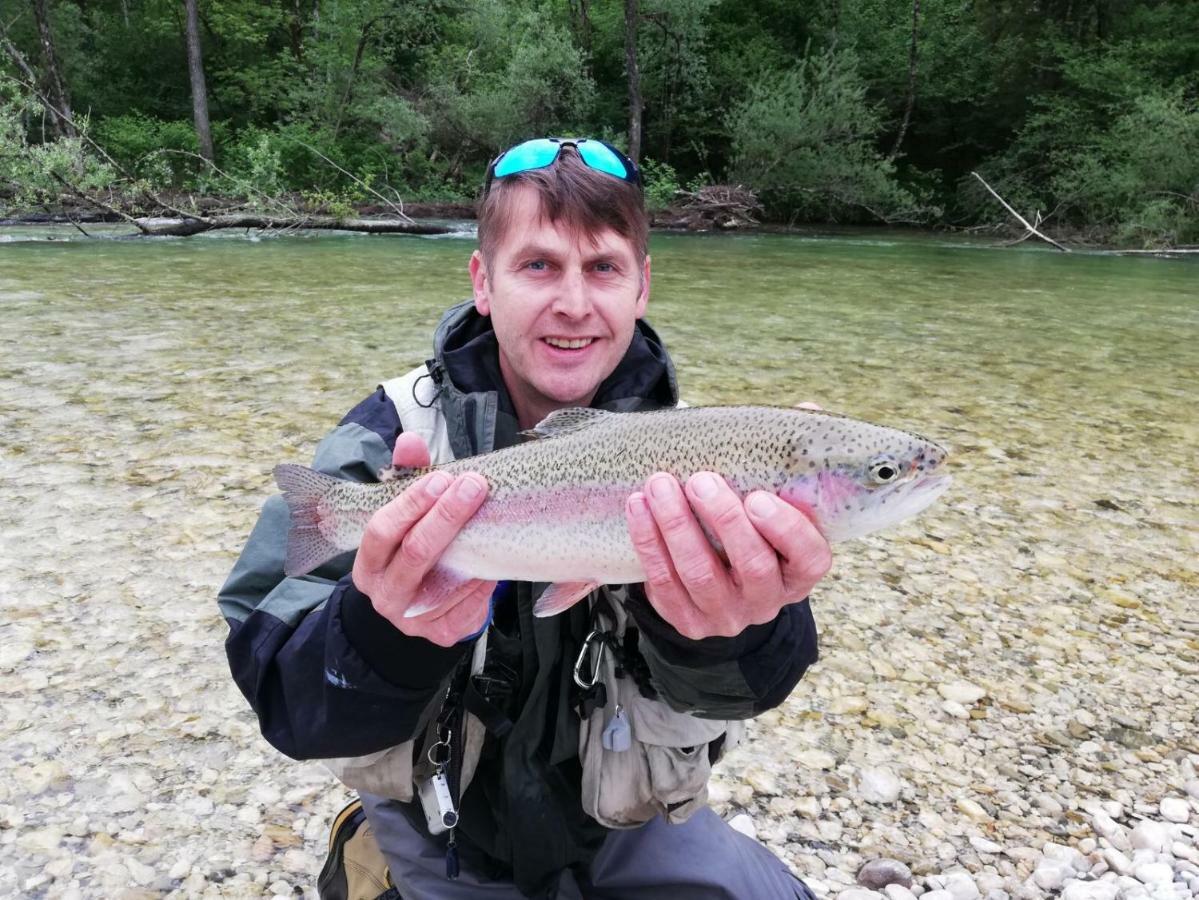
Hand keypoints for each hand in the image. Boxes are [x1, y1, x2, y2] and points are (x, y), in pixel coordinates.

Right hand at [351, 433, 495, 646]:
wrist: (415, 609)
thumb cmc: (411, 549)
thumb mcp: (404, 516)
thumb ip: (407, 477)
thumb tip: (410, 441)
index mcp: (368, 563)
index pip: (381, 529)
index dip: (411, 503)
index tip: (443, 478)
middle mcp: (384, 595)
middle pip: (415, 554)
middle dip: (447, 517)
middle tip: (475, 486)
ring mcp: (411, 620)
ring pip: (446, 581)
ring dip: (474, 550)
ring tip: (491, 518)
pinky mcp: (440, 635)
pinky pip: (468, 607)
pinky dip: (484, 583)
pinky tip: (494, 563)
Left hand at [625, 471, 830, 639]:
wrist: (719, 578)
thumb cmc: (749, 527)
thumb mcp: (774, 509)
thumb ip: (780, 475)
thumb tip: (787, 420)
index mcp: (799, 572)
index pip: (808, 558)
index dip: (785, 529)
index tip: (757, 497)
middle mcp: (767, 600)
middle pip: (753, 566)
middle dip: (724, 519)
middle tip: (700, 481)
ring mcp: (727, 615)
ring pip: (700, 575)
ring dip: (677, 526)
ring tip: (660, 486)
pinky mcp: (689, 621)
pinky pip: (664, 584)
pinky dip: (649, 543)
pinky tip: (639, 508)